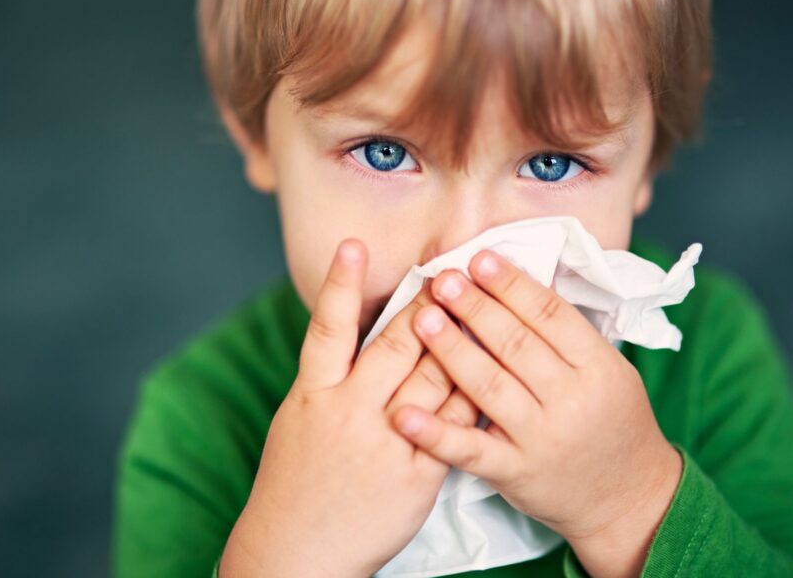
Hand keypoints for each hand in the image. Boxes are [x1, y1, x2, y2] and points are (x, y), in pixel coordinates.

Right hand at [220, 239, 476, 577]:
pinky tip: (496, 369)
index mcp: (313, 394)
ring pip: (433, 379)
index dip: (340, 284)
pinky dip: (474, 396)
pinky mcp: (416, 475)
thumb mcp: (298, 418)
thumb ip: (329, 375)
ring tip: (480, 303)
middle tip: (450, 267)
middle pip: (394, 346)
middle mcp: (349, 412)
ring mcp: (385, 443)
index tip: (354, 244)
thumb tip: (353, 329)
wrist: (300, 548)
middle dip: (426, 305)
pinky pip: (455, 427)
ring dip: (460, 340)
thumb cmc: (297, 478)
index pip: (327, 329)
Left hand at [391, 250, 682, 577]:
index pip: (550, 315)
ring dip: (451, 349)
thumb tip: (522, 281)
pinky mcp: (515, 473)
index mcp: (599, 367)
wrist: (630, 498)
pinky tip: (402, 413)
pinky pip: (471, 450)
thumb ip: (569, 335)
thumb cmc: (613, 423)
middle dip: (475, 307)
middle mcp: (572, 400)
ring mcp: (542, 438)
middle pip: (516, 344)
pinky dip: (435, 432)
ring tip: (422, 318)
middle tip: (443, 279)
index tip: (479, 258)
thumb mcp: (610, 371)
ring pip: (489, 387)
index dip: (512, 284)